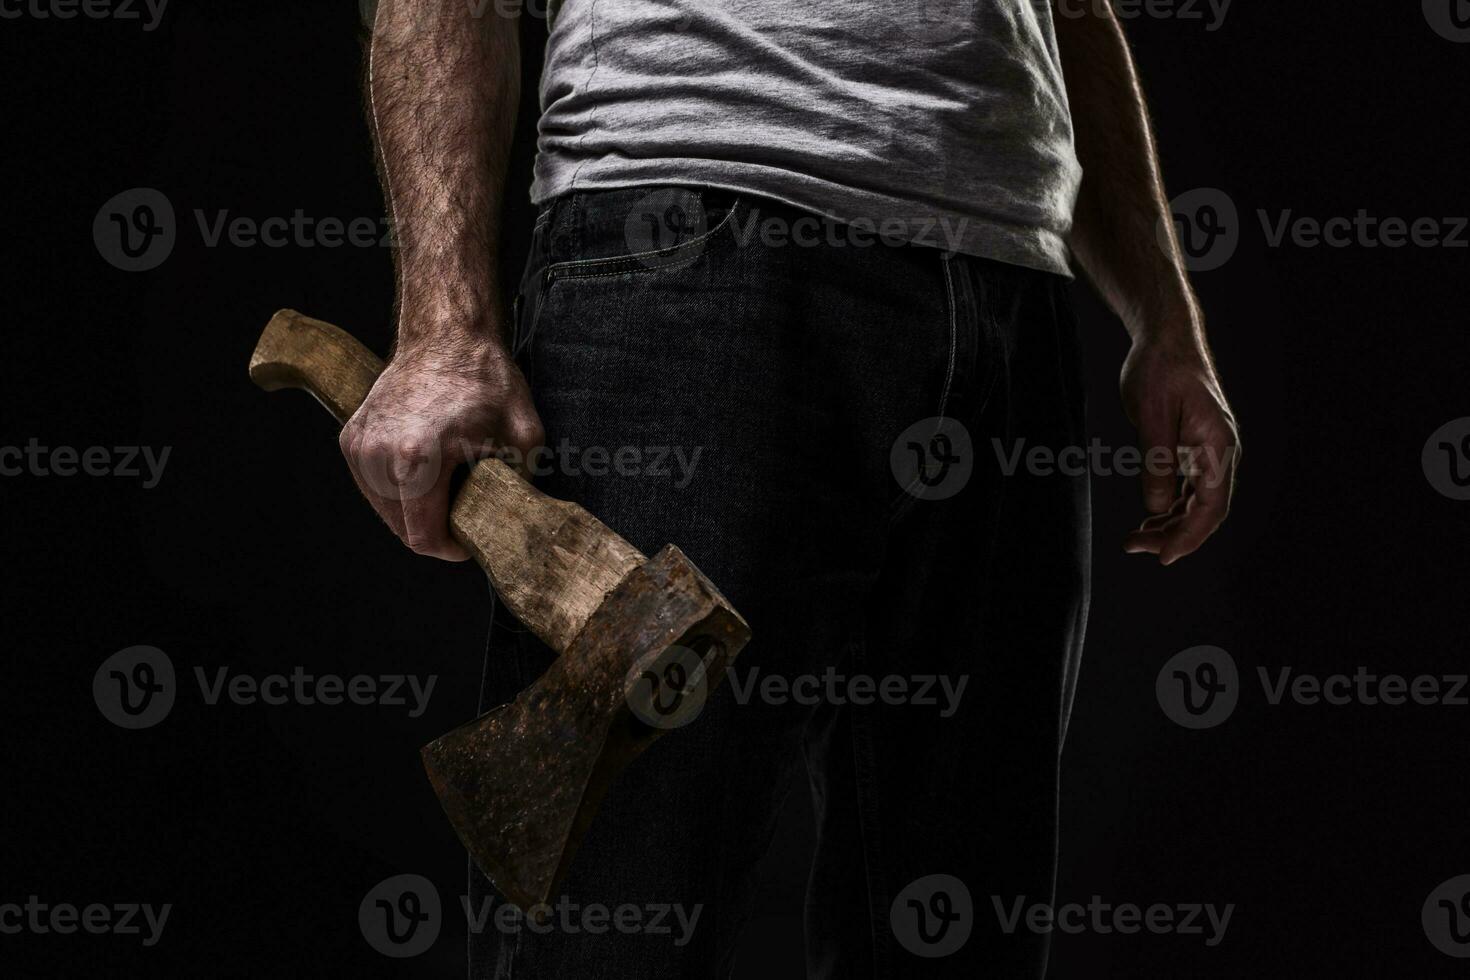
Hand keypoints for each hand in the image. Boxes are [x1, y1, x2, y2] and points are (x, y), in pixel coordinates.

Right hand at [338, 340, 543, 560]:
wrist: (446, 335)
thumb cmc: (486, 381)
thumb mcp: (524, 436)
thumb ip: (522, 487)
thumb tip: (522, 524)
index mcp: (418, 460)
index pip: (423, 538)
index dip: (449, 550)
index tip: (468, 541)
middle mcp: (379, 455)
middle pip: (402, 529)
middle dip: (435, 529)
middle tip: (463, 509)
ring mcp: (360, 446)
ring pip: (385, 510)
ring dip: (414, 510)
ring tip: (445, 486)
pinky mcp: (351, 438)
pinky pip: (373, 486)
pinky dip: (397, 489)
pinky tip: (423, 470)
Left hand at [1119, 334, 1239, 564]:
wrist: (1166, 338)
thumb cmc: (1160, 368)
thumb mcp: (1152, 415)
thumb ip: (1156, 462)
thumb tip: (1158, 507)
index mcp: (1219, 445)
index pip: (1211, 506)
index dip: (1189, 536)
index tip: (1163, 557)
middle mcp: (1220, 452)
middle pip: (1205, 510)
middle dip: (1173, 535)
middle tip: (1133, 546)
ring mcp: (1208, 451)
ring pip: (1196, 502)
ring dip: (1170, 524)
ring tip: (1135, 538)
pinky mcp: (1193, 448)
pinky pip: (1187, 488)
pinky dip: (1170, 506)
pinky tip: (1150, 518)